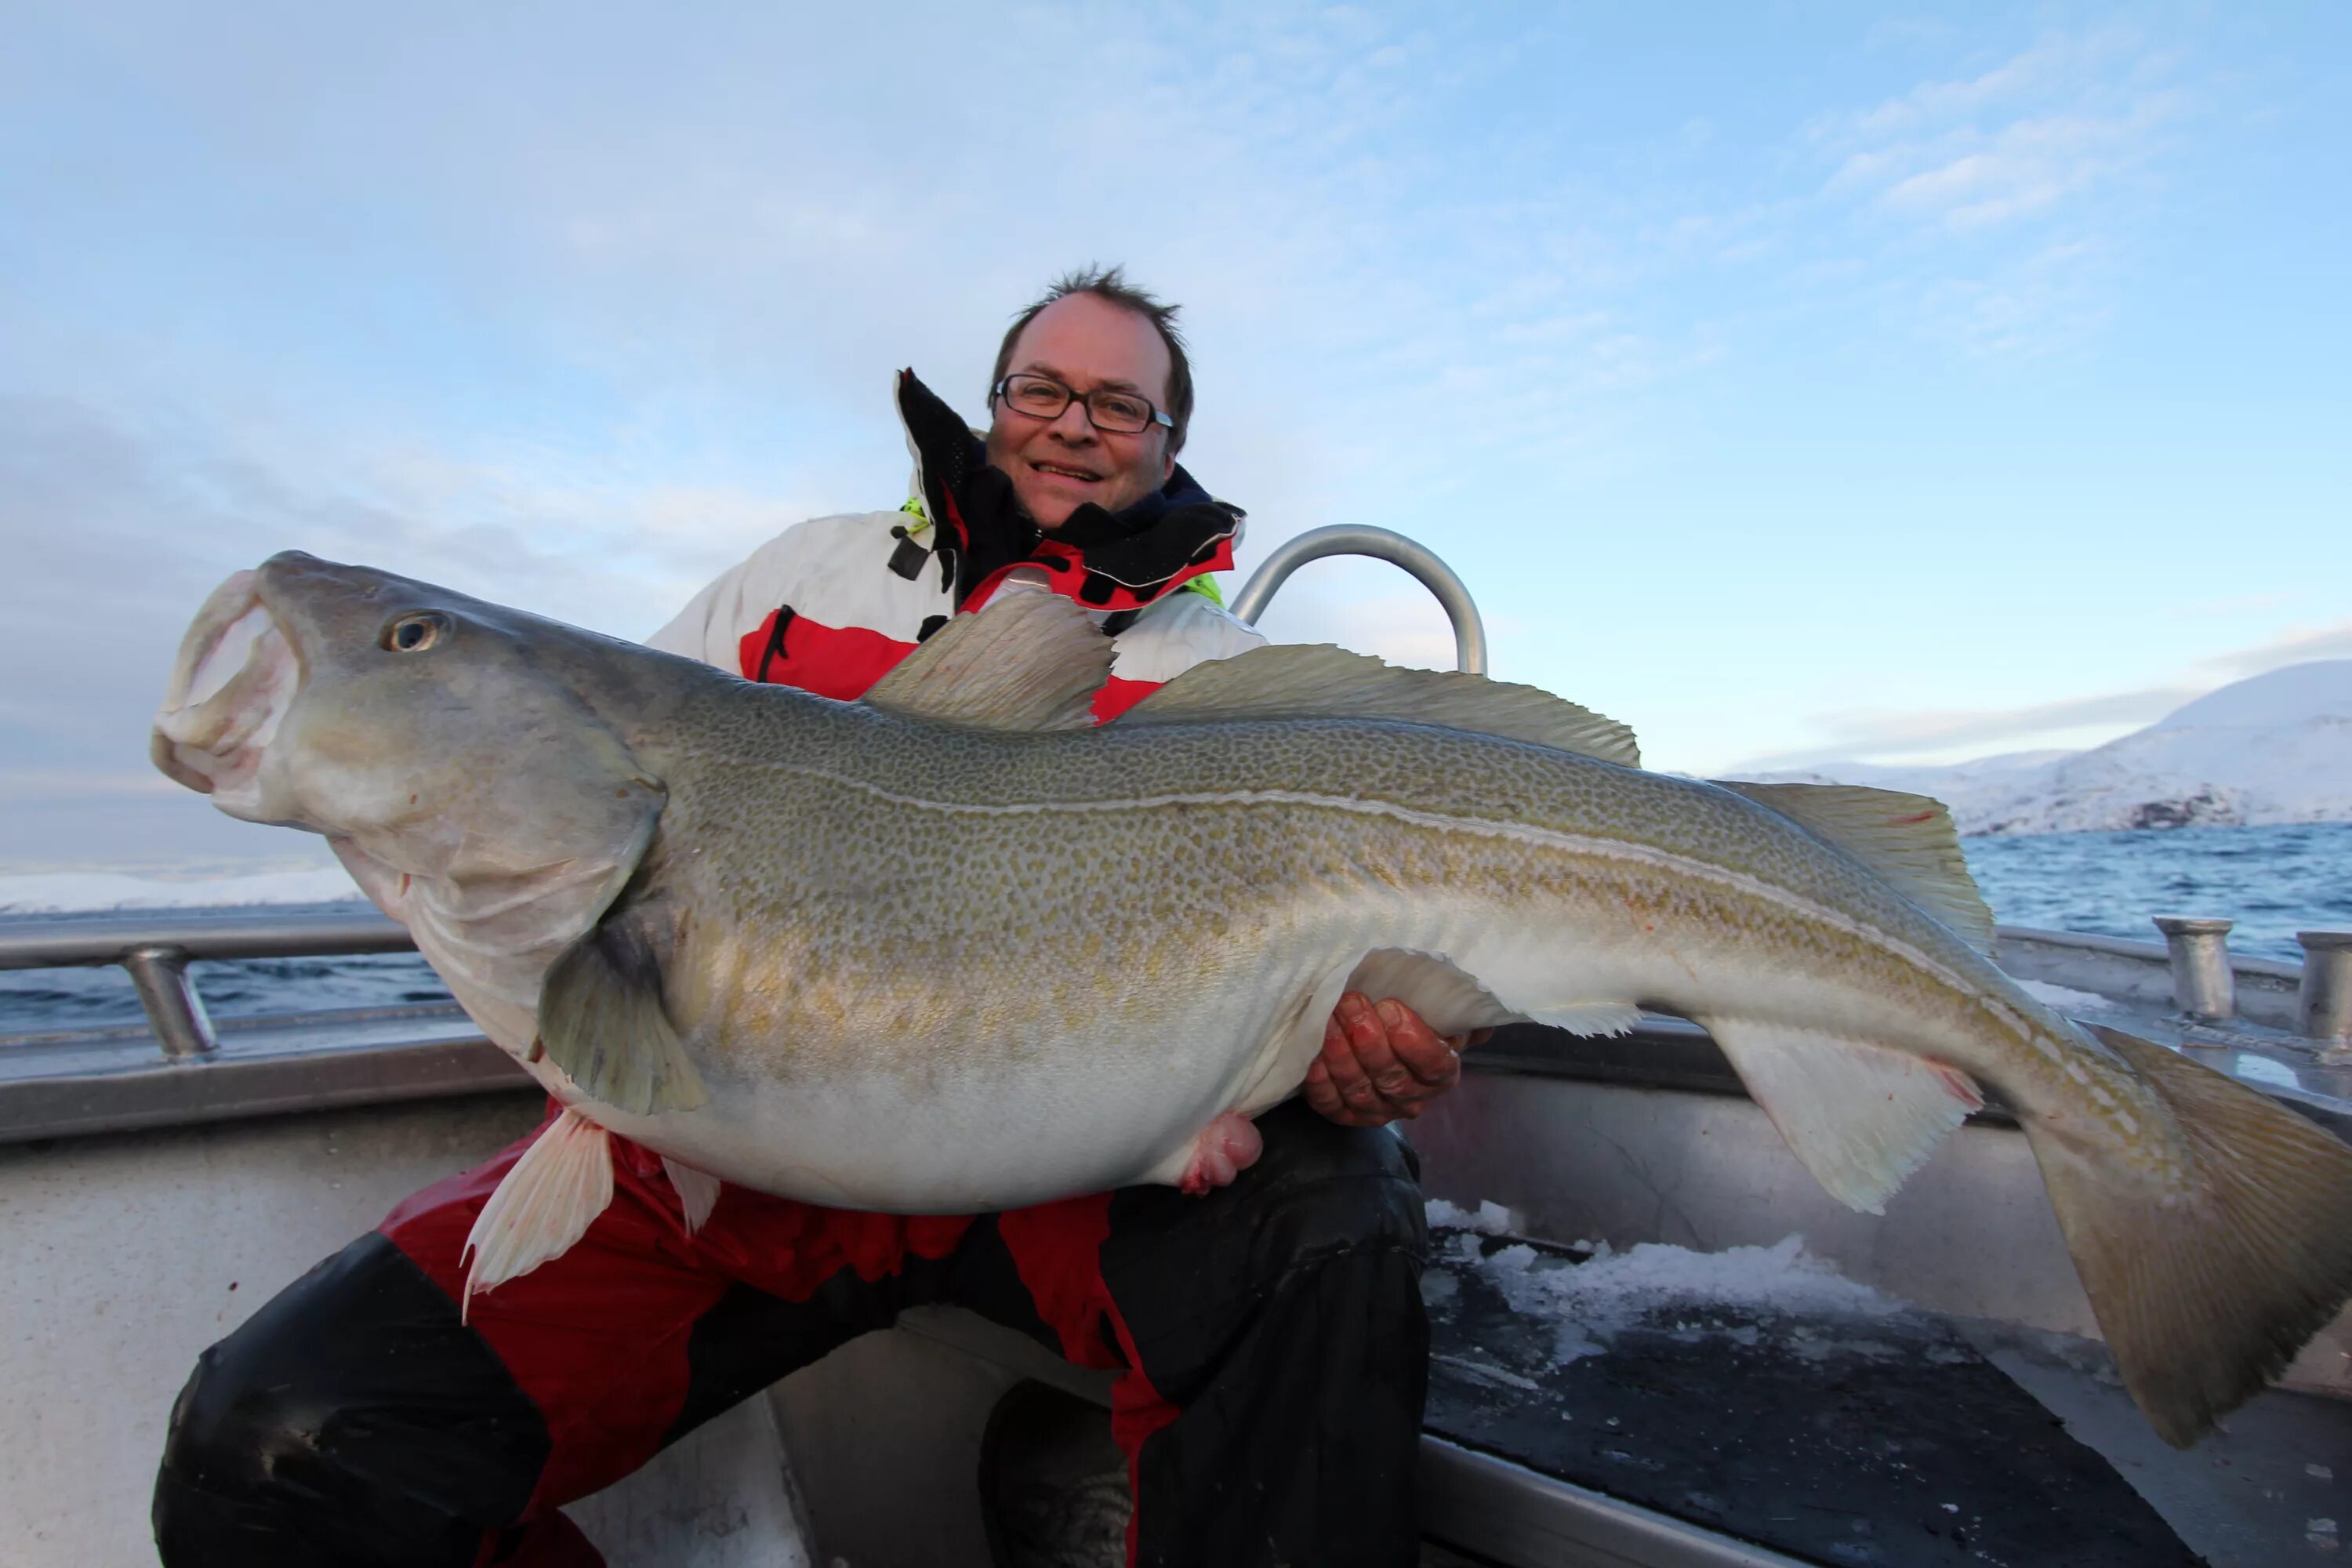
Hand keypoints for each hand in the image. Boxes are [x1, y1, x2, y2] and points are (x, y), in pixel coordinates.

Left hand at [1302, 992, 1489, 1127]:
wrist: (1382, 1042)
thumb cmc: (1413, 1021)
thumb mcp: (1440, 1013)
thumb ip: (1457, 1011)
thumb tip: (1477, 1014)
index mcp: (1441, 1075)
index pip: (1433, 1065)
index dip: (1412, 1039)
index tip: (1390, 1007)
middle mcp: (1412, 1099)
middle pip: (1391, 1076)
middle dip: (1368, 1038)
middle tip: (1350, 1003)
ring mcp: (1378, 1111)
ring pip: (1359, 1089)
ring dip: (1341, 1054)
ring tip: (1328, 1019)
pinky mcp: (1346, 1115)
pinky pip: (1332, 1104)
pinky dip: (1321, 1083)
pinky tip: (1313, 1057)